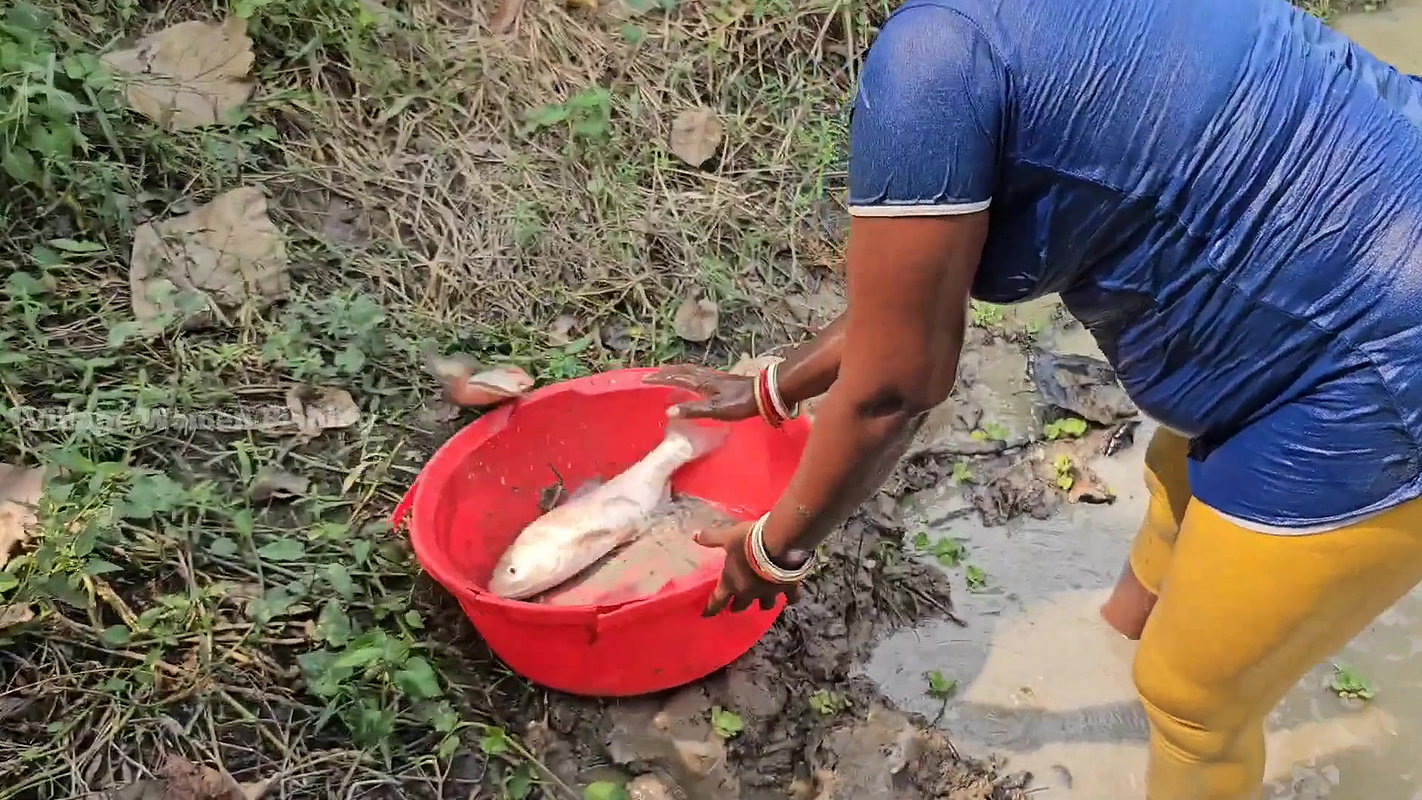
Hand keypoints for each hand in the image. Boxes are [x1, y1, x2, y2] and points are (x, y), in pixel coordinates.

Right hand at [643, 365, 758, 421]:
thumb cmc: (740, 403)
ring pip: (690, 370)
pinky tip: (692, 378)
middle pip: (681, 370)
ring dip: (676, 370)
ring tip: (667, 372)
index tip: (645, 379)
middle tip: (652, 374)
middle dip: (666, 372)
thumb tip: (669, 411)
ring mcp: (714, 376)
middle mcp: (705, 376)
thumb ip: (693, 410)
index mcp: (701, 383)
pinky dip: (688, 373)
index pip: (676, 378)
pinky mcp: (721, 379)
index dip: (660, 379)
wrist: (764, 393)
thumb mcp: (715, 410)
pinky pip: (698, 373)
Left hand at [693, 521, 803, 614]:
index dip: (711, 609)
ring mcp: (769, 593)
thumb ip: (711, 538)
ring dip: (762, 604)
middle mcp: (749, 593)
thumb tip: (694, 536)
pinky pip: (790, 597)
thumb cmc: (747, 542)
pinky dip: (790, 598)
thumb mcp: (727, 537)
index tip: (707, 615)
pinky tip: (791, 597)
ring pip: (766, 605)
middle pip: (741, 606)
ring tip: (763, 604)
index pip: (717, 601)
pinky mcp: (787, 588)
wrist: (779, 545)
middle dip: (737, 606)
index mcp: (731, 583)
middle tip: (734, 606)